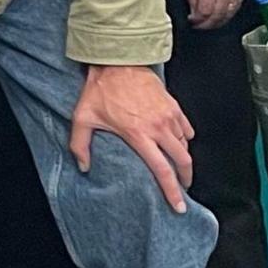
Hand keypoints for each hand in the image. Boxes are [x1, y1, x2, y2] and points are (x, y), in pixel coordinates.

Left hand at [71, 65, 195, 212]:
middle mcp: (159, 128)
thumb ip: (80, 145)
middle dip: (185, 178)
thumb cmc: (100, 90)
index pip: (162, 170)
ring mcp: (169, 116)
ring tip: (178, 167)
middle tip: (182, 188)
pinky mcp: (173, 106)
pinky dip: (185, 138)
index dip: (172, 191)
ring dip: (184, 158)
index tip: (178, 206)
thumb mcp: (83, 118)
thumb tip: (83, 167)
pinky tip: (179, 142)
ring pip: (186, 145)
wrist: (117, 61)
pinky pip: (187, 128)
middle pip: (183, 161)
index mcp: (139, 136)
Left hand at [184, 0, 244, 30]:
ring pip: (229, 13)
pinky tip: (224, 15)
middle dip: (208, 24)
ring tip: (210, 23)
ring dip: (220, 21)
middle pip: (218, 15)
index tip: (192, 21)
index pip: (205, 11)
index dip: (198, 20)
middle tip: (200, 26)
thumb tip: (192, 10)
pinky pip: (237, 5)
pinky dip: (230, 13)